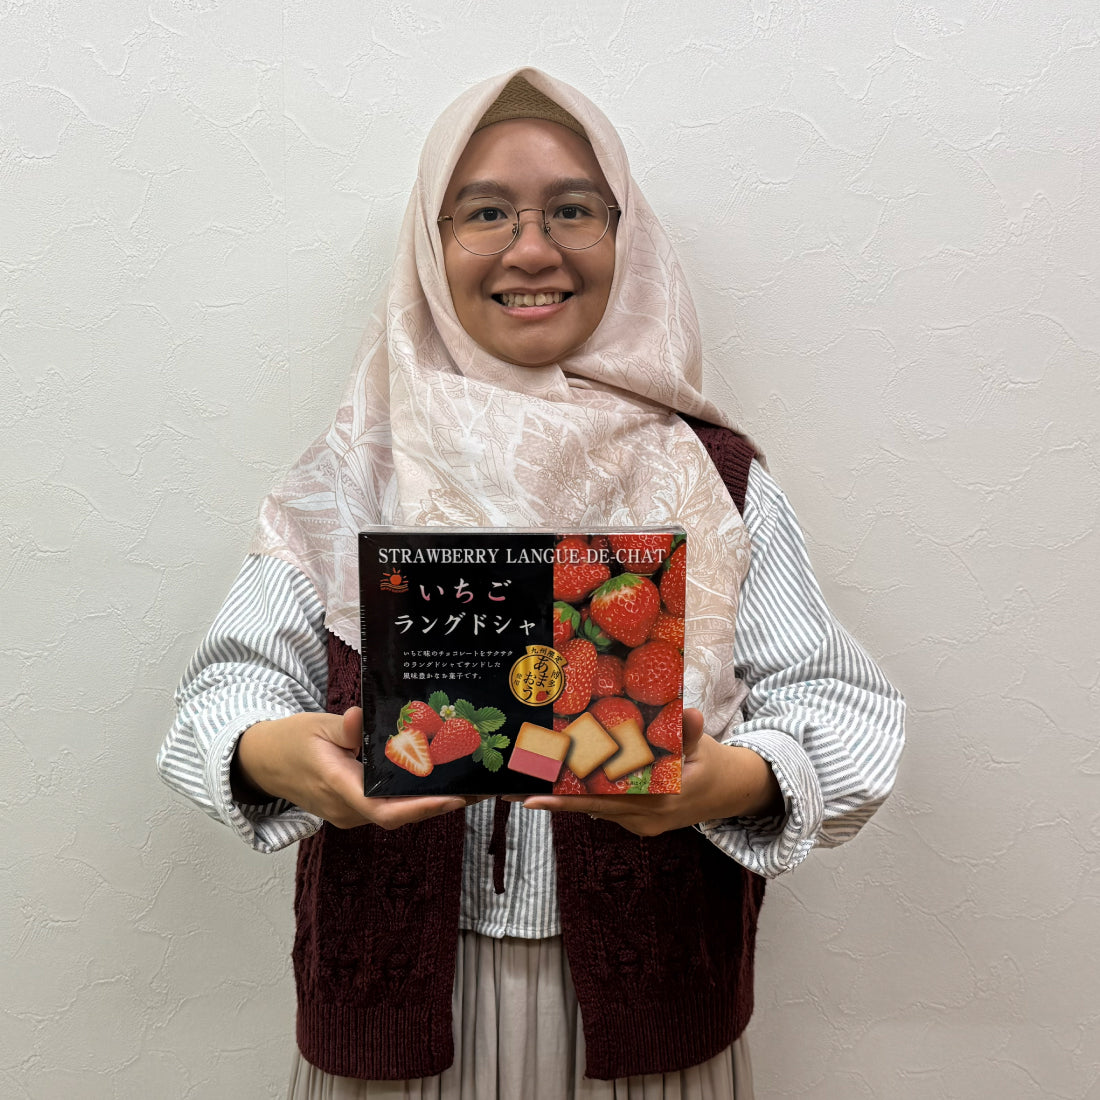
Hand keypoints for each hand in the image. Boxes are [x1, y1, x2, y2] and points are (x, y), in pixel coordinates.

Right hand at [232, 708, 477, 829]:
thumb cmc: (290, 741)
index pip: (384, 809)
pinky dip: (411, 795)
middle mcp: (345, 810)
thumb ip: (343, 727)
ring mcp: (349, 814)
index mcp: (336, 787)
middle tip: (475, 783)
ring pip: (394, 811)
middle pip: (398, 813)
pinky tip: (435, 778)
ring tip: (464, 779)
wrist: (262, 763)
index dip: (421, 807)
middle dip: (437, 802)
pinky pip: (386, 806)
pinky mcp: (352, 809)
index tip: (454, 798)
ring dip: (428, 799)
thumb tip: (359, 718)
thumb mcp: (315, 725)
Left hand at [513, 707, 782, 835]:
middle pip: (588, 807)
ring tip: (523, 784)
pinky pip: (605, 808)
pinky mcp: (638, 824)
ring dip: (562, 796)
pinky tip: (558, 781)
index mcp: (659, 799)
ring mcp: (640, 825)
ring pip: (593, 808)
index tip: (532, 796)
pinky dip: (584, 795)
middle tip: (509, 789)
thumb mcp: (703, 745)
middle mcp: (645, 818)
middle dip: (550, 797)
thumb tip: (692, 713)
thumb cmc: (711, 762)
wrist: (730, 793)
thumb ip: (690, 732)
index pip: (604, 799)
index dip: (567, 797)